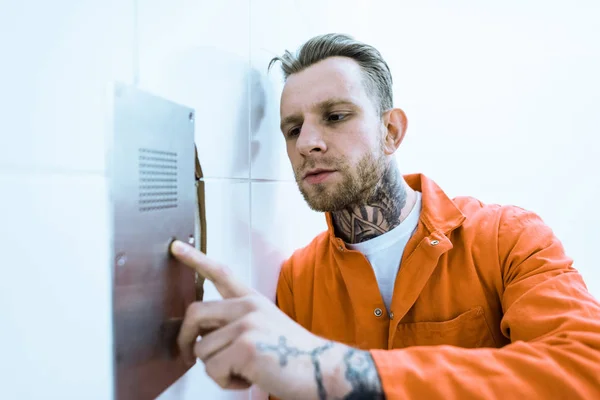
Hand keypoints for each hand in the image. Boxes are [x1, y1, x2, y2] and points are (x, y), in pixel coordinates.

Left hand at [170, 240, 358, 399]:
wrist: (322, 370)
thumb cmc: (292, 355)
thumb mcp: (265, 327)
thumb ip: (236, 324)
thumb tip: (201, 337)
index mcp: (252, 301)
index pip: (221, 273)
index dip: (195, 259)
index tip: (175, 247)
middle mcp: (248, 308)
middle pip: (195, 313)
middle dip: (184, 339)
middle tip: (186, 356)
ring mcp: (246, 325)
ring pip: (202, 349)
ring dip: (215, 369)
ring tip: (242, 371)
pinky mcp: (245, 346)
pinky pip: (213, 368)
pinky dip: (225, 382)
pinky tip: (247, 379)